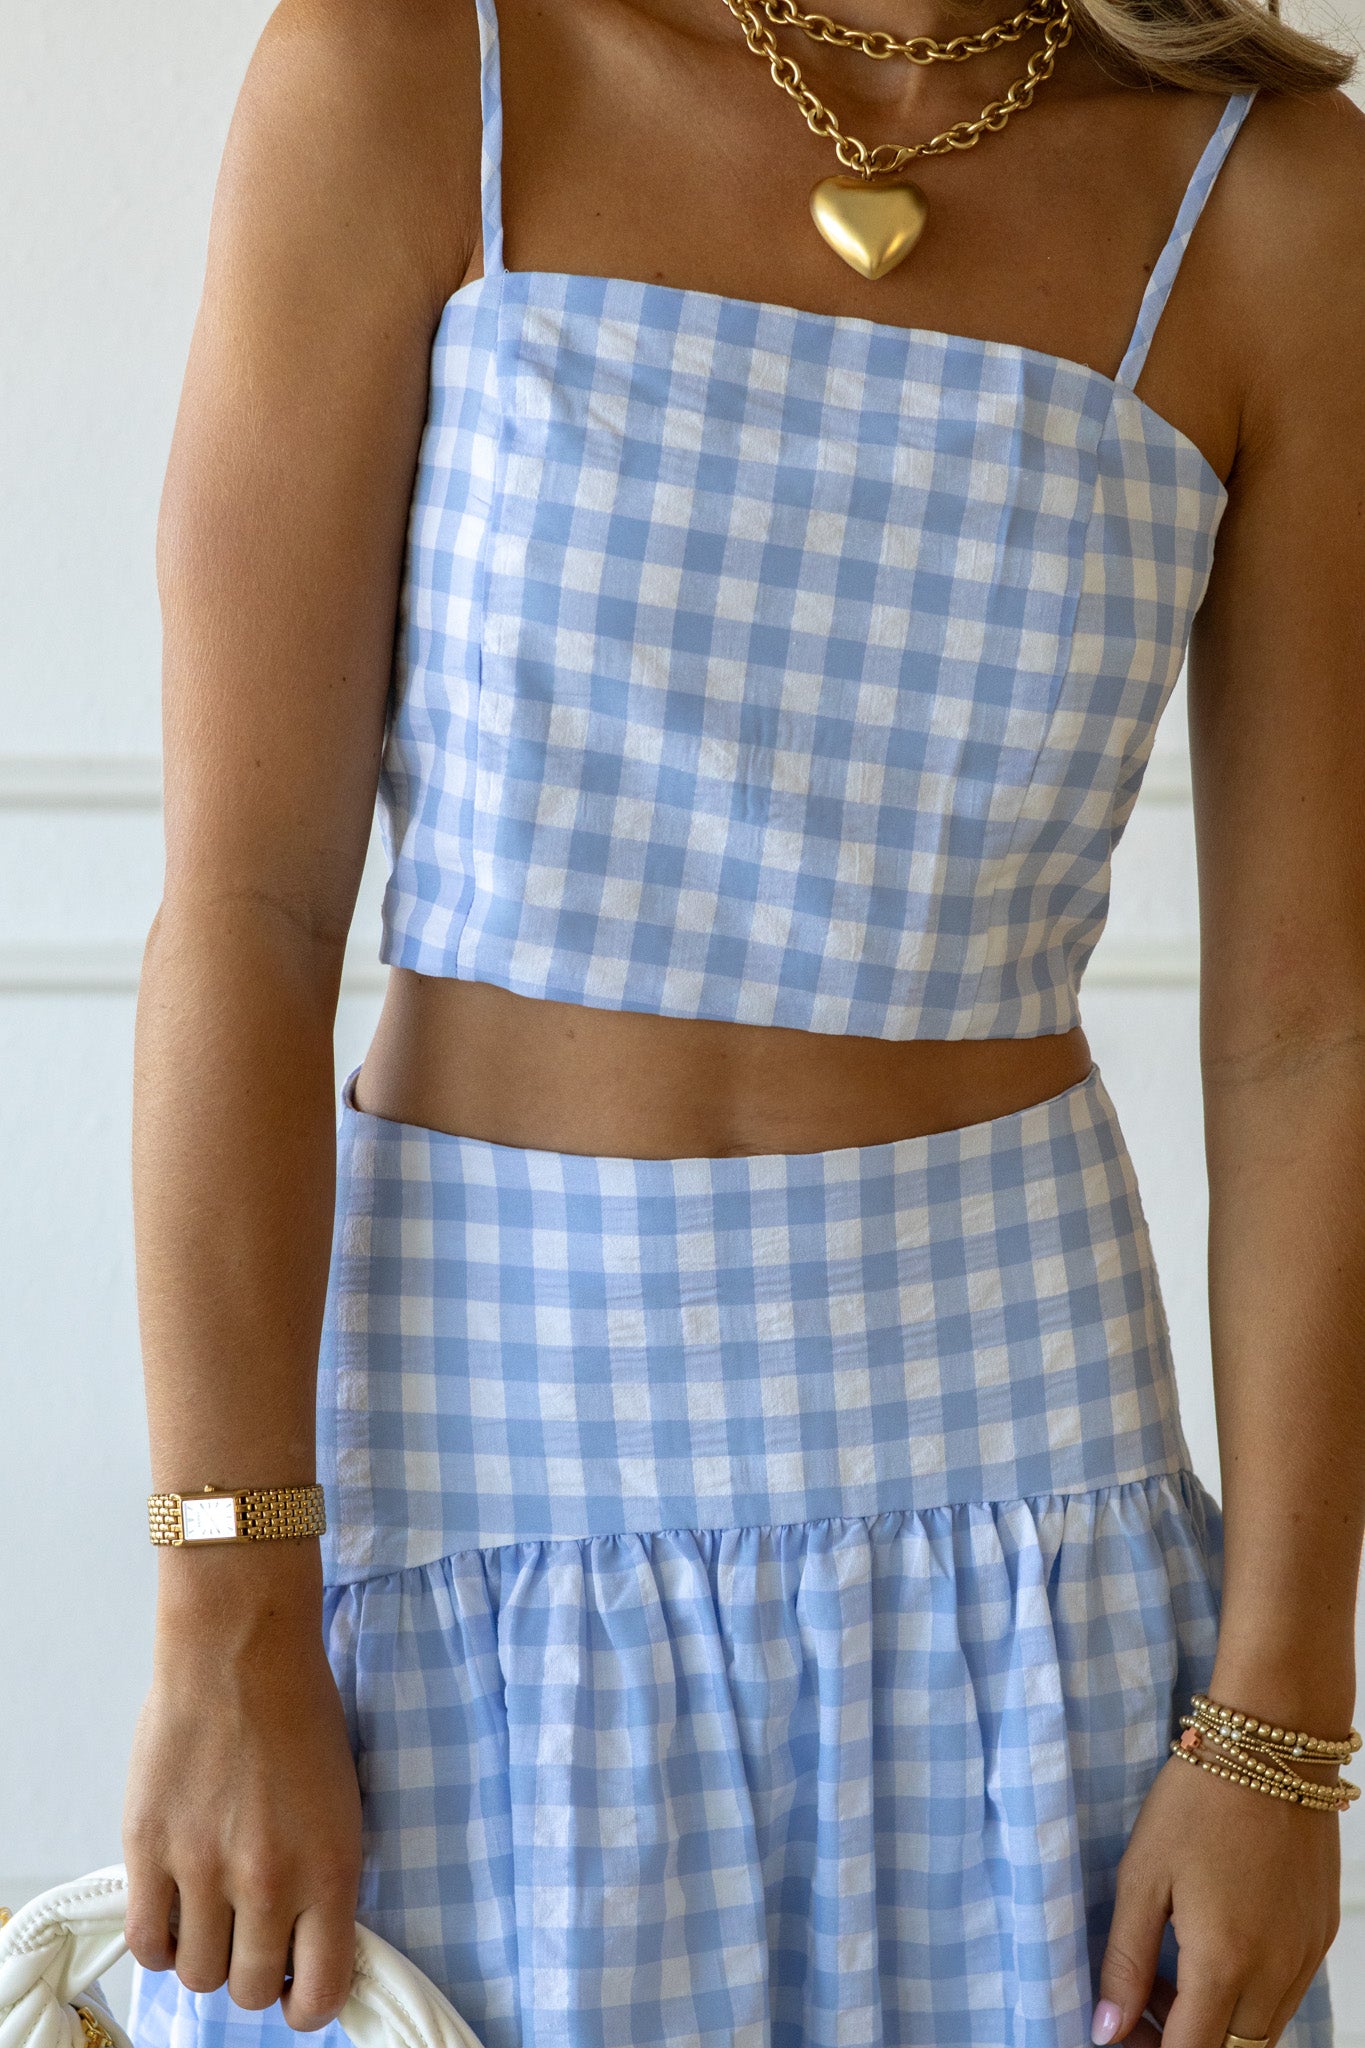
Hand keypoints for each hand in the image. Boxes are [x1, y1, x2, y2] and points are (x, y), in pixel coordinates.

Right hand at [123, 1556, 362, 2032]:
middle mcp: (268, 1881)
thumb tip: (308, 1943)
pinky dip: (160, 1939)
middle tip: (251, 1937)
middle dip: (254, 1974)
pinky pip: (147, 1942)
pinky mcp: (149, 1850)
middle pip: (250, 1990)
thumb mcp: (343, 1803)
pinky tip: (173, 1907)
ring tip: (210, 1915)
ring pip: (197, 1974)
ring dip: (205, 1954)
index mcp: (330, 1870)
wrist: (241, 1651)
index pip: (321, 1992)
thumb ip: (325, 1878)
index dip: (307, 2002)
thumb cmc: (302, 1712)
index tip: (298, 1983)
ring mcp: (203, 1868)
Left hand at [1092, 1752, 1340, 2047]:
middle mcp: (1277, 1973)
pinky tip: (1211, 1946)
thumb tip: (1107, 2030)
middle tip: (1140, 2004)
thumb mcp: (1142, 1876)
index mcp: (1225, 1962)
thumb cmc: (1197, 1803)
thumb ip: (1125, 1961)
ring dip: (1216, 2021)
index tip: (1121, 2033)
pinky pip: (1285, 1995)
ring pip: (1263, 2031)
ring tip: (1169, 1970)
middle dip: (1182, 2043)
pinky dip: (1248, 1994)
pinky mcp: (1320, 1936)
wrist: (1271, 1748)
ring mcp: (1306, 1957)